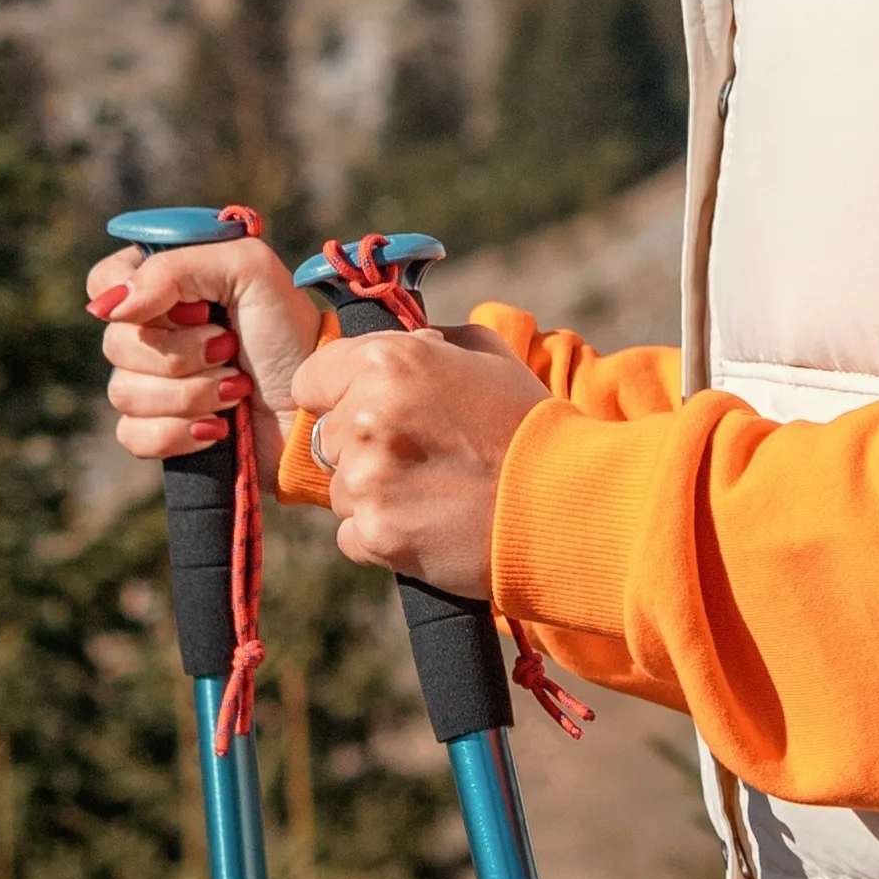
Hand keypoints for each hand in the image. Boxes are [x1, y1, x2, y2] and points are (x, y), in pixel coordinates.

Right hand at [85, 235, 312, 470]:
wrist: (315, 410)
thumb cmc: (289, 333)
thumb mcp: (249, 271)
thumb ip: (175, 268)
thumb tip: (112, 307)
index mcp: (166, 286)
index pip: (105, 282)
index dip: (135, 299)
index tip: (190, 310)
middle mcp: (153, 333)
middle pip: (115, 343)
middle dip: (181, 355)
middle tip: (229, 349)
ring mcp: (153, 385)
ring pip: (124, 392)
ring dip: (191, 395)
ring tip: (236, 389)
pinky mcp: (160, 430)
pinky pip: (132, 434)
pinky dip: (179, 434)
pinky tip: (217, 428)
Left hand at [277, 325, 542, 588]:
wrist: (566, 502)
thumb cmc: (527, 422)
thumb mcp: (484, 352)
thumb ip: (425, 343)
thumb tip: (398, 346)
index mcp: (385, 364)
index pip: (312, 378)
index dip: (339, 392)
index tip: (366, 406)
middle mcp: (364, 418)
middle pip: (325, 437)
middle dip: (360, 445)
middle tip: (419, 453)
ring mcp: (367, 481)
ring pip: (339, 489)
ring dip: (374, 492)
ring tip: (432, 491)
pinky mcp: (376, 535)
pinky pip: (352, 535)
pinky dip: (382, 535)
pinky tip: (428, 522)